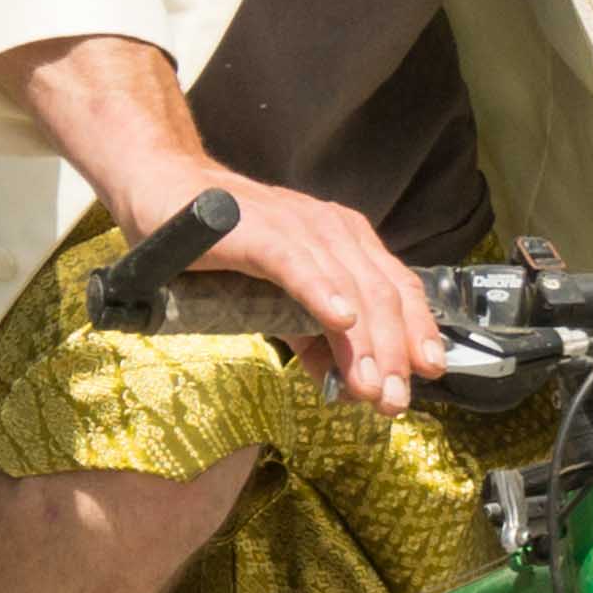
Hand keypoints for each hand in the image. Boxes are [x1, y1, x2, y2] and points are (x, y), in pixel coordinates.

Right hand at [115, 164, 446, 414]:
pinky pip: (298, 264)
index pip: (397, 288)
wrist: (162, 191)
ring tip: (370, 386)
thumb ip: (310, 339)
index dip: (417, 331)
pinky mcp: (260, 230)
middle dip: (392, 353)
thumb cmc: (218, 245)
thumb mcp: (274, 301)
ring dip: (363, 342)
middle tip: (394, 401)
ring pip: (347, 286)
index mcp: (345, 242)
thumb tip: (344, 386)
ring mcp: (298, 226)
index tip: (430, 373)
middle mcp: (332, 230)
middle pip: (381, 294)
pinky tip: (340, 322)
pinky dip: (322, 293)